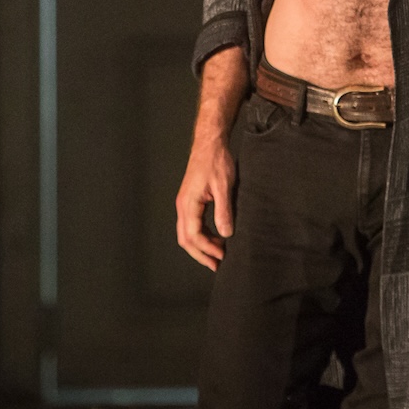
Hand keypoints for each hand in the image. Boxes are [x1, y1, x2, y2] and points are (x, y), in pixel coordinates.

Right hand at [175, 136, 235, 270]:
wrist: (210, 143)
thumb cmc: (216, 161)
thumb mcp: (224, 186)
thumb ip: (224, 211)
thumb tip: (225, 234)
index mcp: (188, 203)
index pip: (193, 235)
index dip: (207, 249)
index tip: (222, 256)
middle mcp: (183, 205)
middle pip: (185, 239)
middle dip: (201, 254)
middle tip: (217, 265)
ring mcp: (186, 203)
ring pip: (187, 233)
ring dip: (202, 245)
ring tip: (219, 254)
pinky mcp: (191, 200)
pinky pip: (192, 224)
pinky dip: (203, 235)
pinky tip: (216, 237)